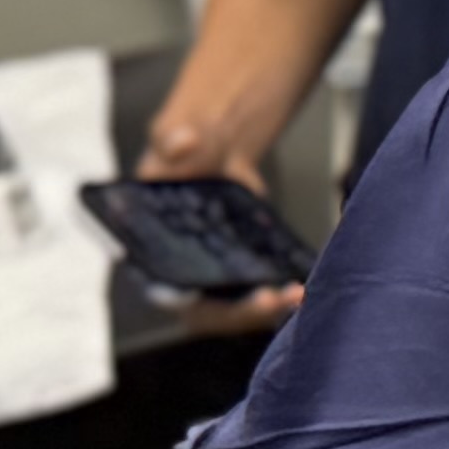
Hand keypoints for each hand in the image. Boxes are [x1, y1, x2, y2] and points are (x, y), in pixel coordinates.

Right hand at [129, 122, 305, 329]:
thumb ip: (172, 140)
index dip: (173, 297)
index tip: (195, 297)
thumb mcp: (171, 137)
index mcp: (145, 248)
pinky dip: (276, 295)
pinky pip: (253, 294)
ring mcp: (207, 275)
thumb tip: (183, 143)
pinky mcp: (236, 271)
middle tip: (269, 300)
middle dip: (233, 311)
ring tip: (296, 296)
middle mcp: (174, 271)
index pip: (155, 285)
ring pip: (232, 309)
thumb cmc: (181, 147)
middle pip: (200, 309)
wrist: (213, 148)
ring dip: (263, 309)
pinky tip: (303, 288)